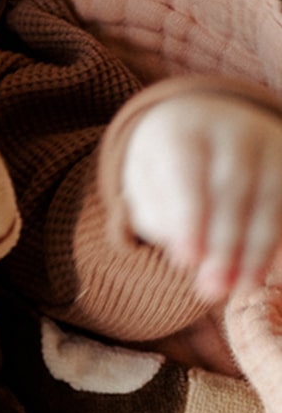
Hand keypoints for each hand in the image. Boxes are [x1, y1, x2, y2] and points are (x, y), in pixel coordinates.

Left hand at [123, 93, 281, 300]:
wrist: (198, 123)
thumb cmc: (162, 169)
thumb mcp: (144, 188)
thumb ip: (158, 216)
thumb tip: (189, 251)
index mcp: (181, 130)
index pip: (187, 173)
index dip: (189, 220)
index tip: (185, 262)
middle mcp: (232, 126)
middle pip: (232, 187)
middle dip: (223, 244)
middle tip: (211, 289)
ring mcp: (268, 139)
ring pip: (268, 195)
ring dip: (255, 248)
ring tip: (239, 289)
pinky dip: (276, 240)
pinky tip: (260, 274)